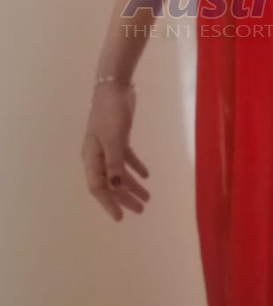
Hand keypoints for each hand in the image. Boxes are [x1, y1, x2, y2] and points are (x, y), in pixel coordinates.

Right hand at [81, 83, 150, 221]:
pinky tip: (146, 175)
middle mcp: (98, 155)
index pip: (99, 187)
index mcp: (92, 157)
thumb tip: (115, 187)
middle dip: (125, 198)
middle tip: (141, 209)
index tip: (120, 217)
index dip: (109, 203)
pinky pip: (126, 159)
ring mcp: (107, 147)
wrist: (114, 88)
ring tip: (147, 198)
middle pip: (110, 183)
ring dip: (132, 185)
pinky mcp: (118, 138)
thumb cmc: (111, 113)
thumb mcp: (114, 139)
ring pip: (119, 173)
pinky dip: (136, 168)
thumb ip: (114, 163)